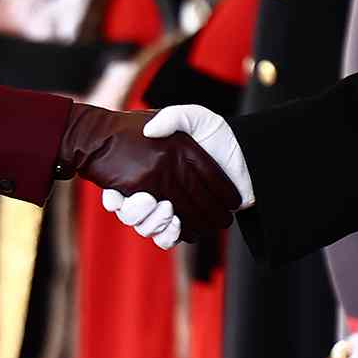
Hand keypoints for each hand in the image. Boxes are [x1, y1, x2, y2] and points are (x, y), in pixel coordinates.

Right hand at [58, 103, 239, 242]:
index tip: (116, 198)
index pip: (118, 186)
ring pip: (145, 228)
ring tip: (169, 211)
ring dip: (154, 223)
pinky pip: (166, 239)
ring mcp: (167, 210)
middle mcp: (152, 191)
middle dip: (135, 211)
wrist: (246, 157)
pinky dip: (170, 235)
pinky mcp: (184, 224)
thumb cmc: (216, 136)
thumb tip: (150, 130)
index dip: (112, 196)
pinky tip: (178, 223)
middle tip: (150, 200)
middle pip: (128, 213)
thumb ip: (173, 118)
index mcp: (146, 168)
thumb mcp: (195, 117)